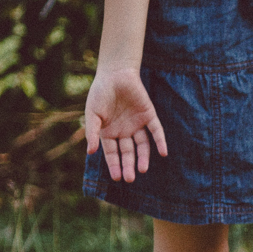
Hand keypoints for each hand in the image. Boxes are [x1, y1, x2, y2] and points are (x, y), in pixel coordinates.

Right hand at [84, 68, 167, 182]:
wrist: (115, 73)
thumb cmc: (100, 93)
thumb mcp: (93, 113)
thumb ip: (92, 132)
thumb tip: (89, 152)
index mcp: (109, 133)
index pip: (113, 153)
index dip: (115, 165)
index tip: (117, 178)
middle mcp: (124, 132)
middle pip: (128, 152)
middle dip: (128, 165)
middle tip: (130, 178)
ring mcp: (137, 124)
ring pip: (142, 145)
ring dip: (143, 157)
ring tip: (142, 170)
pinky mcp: (149, 115)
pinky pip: (156, 131)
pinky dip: (160, 141)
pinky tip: (163, 152)